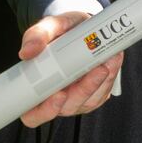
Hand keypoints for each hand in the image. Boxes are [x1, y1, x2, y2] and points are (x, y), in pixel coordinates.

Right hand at [18, 12, 123, 127]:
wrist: (79, 27)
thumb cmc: (59, 32)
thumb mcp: (48, 27)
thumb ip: (36, 35)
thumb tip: (27, 52)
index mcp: (35, 90)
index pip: (34, 115)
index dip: (46, 110)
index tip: (59, 94)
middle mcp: (55, 99)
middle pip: (68, 107)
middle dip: (84, 90)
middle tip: (97, 70)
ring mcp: (76, 98)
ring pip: (89, 101)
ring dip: (101, 82)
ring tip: (109, 60)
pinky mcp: (94, 93)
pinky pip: (103, 93)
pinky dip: (110, 77)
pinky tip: (114, 59)